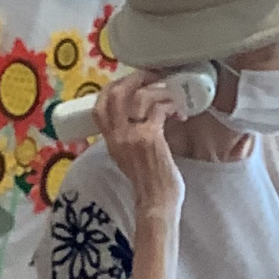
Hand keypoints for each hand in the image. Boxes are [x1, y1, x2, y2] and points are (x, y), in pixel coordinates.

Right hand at [94, 70, 185, 219]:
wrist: (156, 203)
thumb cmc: (148, 183)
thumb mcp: (128, 158)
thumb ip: (128, 138)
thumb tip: (140, 115)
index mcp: (110, 142)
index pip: (99, 107)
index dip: (113, 88)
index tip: (131, 82)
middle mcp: (117, 137)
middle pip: (115, 94)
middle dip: (135, 78)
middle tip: (152, 75)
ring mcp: (132, 137)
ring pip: (140, 97)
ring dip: (160, 92)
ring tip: (172, 99)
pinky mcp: (150, 137)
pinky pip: (159, 108)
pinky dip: (171, 106)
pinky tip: (179, 113)